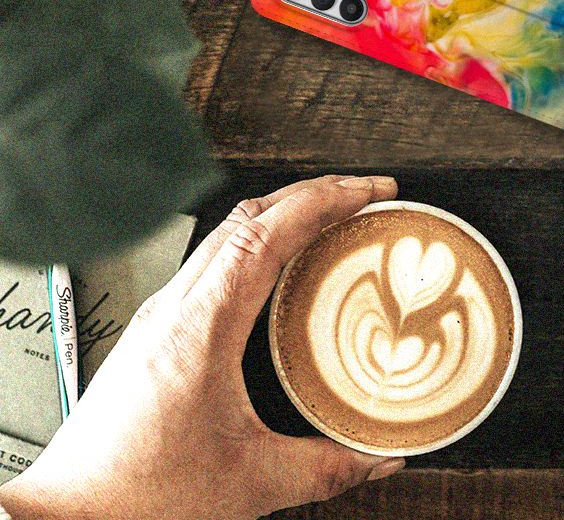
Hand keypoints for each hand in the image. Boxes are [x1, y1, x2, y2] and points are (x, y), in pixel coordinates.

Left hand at [0, 175, 403, 519]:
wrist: (69, 517)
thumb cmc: (137, 496)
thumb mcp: (250, 482)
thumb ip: (326, 468)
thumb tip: (379, 457)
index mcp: (201, 325)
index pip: (267, 232)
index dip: (323, 200)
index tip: (366, 191)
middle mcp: (176, 306)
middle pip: (249, 215)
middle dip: (312, 193)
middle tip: (362, 194)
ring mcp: (161, 311)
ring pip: (227, 232)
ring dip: (283, 213)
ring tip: (329, 218)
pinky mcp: (155, 328)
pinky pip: (214, 260)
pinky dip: (257, 242)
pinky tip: (279, 266)